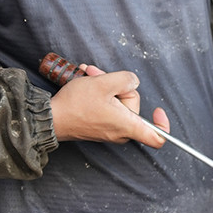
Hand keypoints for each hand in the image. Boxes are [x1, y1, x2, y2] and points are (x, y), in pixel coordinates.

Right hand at [50, 64, 168, 146]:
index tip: (158, 110)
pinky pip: (107, 106)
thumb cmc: (76, 104)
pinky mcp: (99, 125)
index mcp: (127, 125)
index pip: (157, 138)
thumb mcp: (105, 83)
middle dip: (119, 87)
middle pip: (132, 106)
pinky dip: (100, 92)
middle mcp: (120, 131)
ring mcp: (109, 129)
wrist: (50, 118)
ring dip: (106, 85)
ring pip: (117, 102)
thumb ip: (127, 80)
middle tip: (102, 77)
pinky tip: (88, 79)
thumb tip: (133, 83)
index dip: (163, 124)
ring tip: (90, 74)